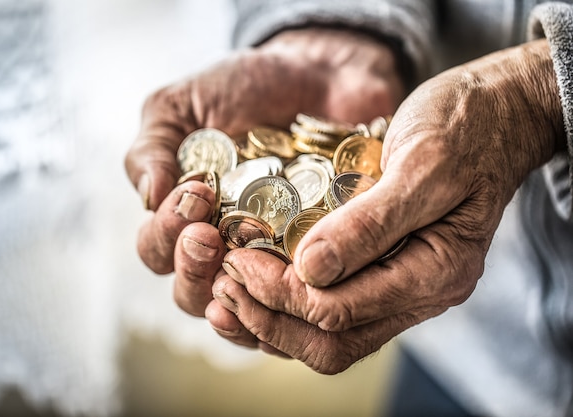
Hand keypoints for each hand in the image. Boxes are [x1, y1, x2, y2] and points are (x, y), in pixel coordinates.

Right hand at [124, 29, 404, 322]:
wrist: (320, 75)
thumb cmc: (244, 89)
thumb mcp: (184, 104)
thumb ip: (154, 146)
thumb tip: (147, 196)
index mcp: (183, 217)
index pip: (157, 249)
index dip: (165, 234)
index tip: (193, 194)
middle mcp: (221, 247)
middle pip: (191, 292)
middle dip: (192, 268)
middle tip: (207, 235)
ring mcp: (267, 261)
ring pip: (239, 309)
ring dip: (233, 298)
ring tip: (240, 266)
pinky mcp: (312, 263)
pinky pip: (294, 306)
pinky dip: (285, 311)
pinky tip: (285, 298)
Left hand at [208, 38, 564, 373]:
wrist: (494, 113)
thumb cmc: (465, 127)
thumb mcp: (423, 164)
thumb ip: (371, 222)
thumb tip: (309, 271)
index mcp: (436, 272)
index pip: (339, 310)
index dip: (279, 292)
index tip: (237, 256)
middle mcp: (419, 293)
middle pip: (330, 341)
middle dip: (267, 317)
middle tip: (224, 279)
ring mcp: (402, 288)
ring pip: (328, 338)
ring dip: (272, 321)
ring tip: (227, 288)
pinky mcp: (384, 273)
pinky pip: (333, 312)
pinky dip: (288, 308)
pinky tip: (254, 287)